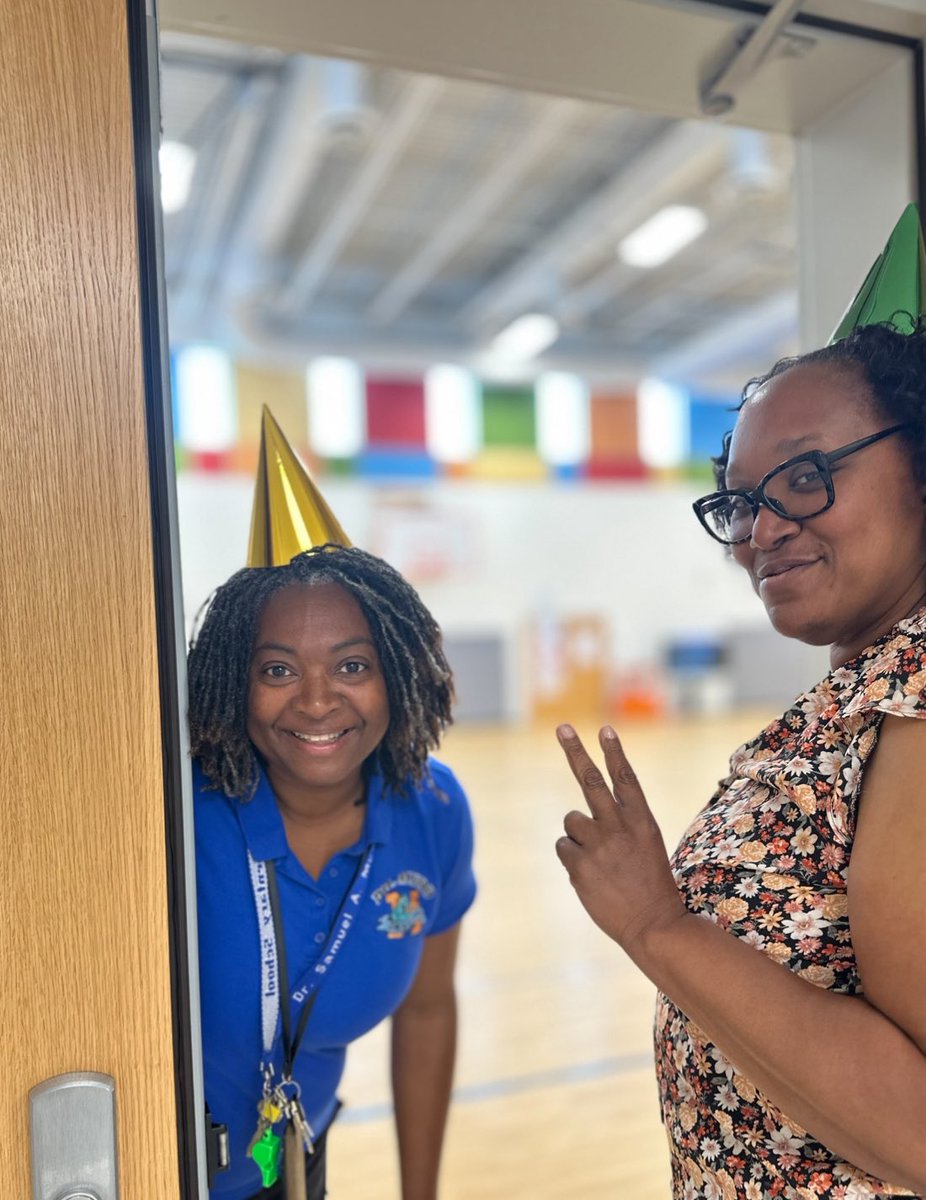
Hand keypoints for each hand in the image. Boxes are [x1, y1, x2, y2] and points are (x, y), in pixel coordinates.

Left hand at [555, 724, 686, 954]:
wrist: (654, 926)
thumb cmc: (651, 887)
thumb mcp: (646, 848)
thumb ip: (617, 828)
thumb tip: (578, 820)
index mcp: (643, 822)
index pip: (626, 779)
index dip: (614, 753)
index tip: (604, 729)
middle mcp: (619, 828)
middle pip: (591, 781)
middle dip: (576, 752)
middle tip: (563, 728)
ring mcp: (598, 846)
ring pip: (571, 821)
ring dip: (578, 836)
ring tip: (598, 860)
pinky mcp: (580, 866)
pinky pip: (564, 848)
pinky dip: (572, 858)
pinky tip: (591, 876)